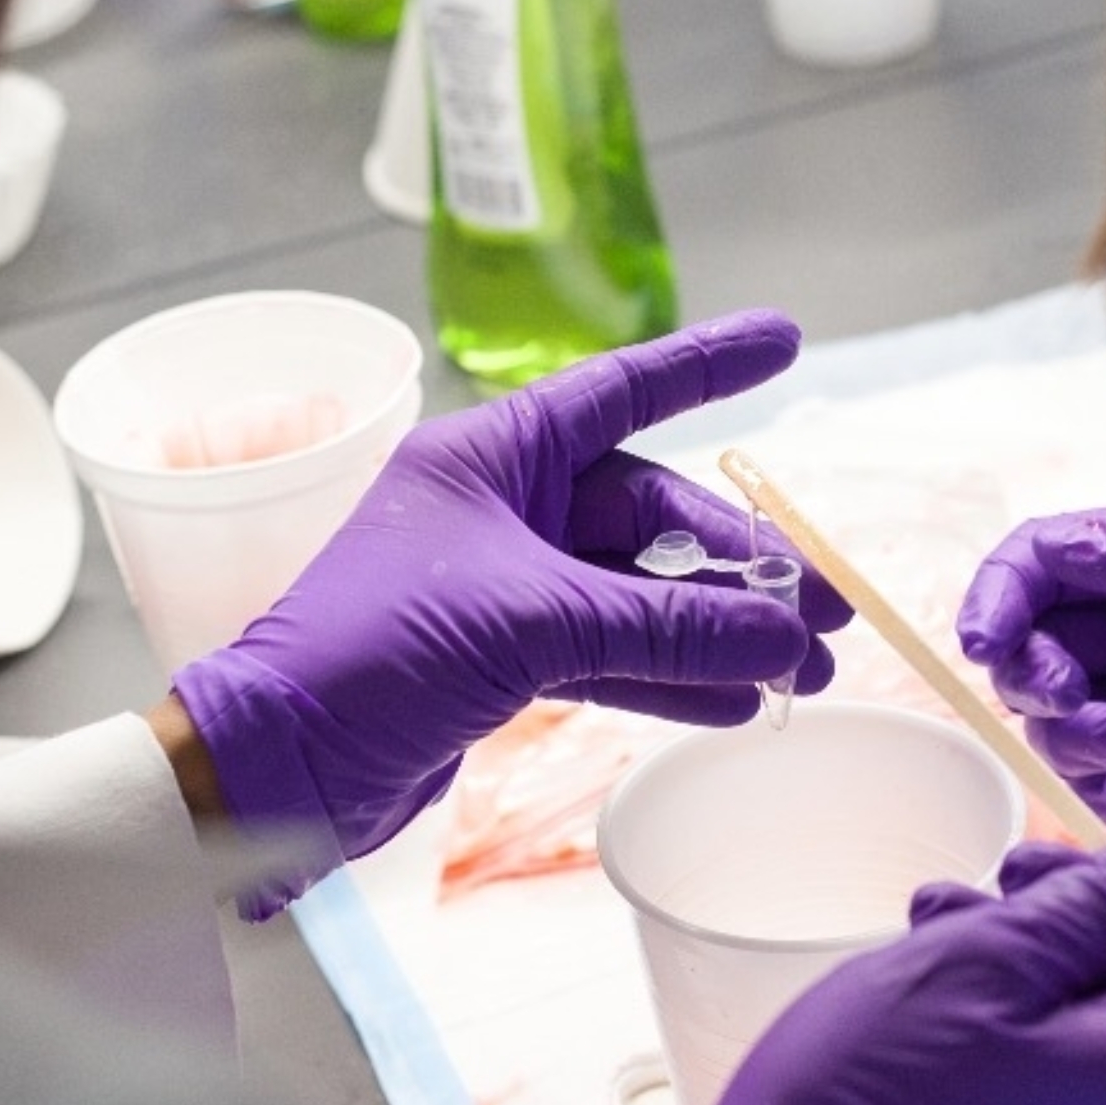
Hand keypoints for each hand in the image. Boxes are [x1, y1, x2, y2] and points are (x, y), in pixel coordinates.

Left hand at [172, 312, 853, 917]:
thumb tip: (784, 638)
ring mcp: (505, 585)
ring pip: (639, 593)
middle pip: (651, 516)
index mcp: (493, 455)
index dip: (709, 365)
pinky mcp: (502, 659)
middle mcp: (502, 507)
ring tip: (805, 674)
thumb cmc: (376, 653)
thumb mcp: (532, 623)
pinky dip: (672, 675)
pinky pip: (610, 652)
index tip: (786, 340)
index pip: (624, 390)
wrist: (277, 764)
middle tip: (828, 613)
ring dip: (720, 633)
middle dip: (741, 565)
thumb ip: (667, 627)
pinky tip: (736, 703)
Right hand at [583, 768, 1105, 1104]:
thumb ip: (1094, 907)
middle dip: (1103, 894)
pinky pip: (1049, 1049)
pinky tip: (931, 955)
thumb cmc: (875, 1098)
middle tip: (1017, 863)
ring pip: (1096, 1004)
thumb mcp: (986, 964)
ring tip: (949, 907)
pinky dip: (1005, 987)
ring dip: (1037, 934)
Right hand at [957, 506, 1105, 850]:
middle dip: (1028, 664)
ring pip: (1051, 708)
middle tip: (1072, 696)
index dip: (1003, 589)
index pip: (1049, 556)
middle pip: (1033, 633)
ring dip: (1067, 725)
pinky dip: (1094, 773)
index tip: (986, 637)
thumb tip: (1067, 545)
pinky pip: (1090, 770)